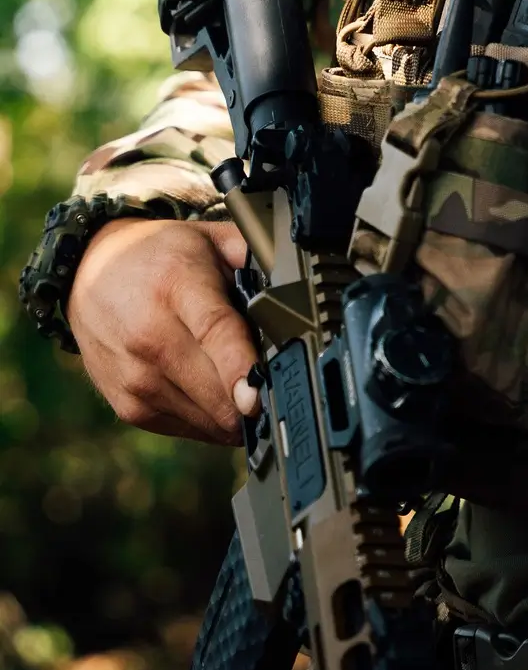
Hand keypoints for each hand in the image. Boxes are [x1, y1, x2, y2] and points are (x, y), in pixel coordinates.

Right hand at [67, 218, 259, 445]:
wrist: (89, 275)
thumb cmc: (158, 258)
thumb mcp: (209, 240)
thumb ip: (255, 257)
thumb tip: (296, 283)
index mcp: (177, 286)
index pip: (214, 332)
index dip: (240, 367)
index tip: (260, 393)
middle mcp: (149, 338)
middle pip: (216, 388)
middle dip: (257, 395)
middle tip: (280, 381)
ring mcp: (136, 379)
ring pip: (208, 417)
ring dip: (237, 410)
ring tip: (243, 379)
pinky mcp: (129, 408)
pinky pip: (190, 429)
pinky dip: (213, 418)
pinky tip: (216, 391)